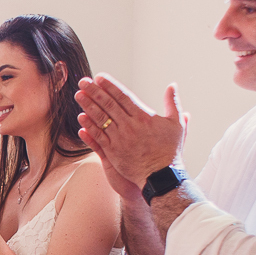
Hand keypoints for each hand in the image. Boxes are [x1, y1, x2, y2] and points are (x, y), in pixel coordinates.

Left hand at [75, 75, 186, 191]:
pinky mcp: (113, 153)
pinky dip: (89, 128)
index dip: (110, 86)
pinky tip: (81, 119)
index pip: (123, 97)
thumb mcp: (177, 124)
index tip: (99, 77)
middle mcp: (129, 126)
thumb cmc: (171, 151)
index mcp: (144, 117)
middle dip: (95, 92)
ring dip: (89, 106)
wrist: (162, 177)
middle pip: (108, 105)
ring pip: (101, 119)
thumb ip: (173, 103)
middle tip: (83, 82)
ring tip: (79, 95)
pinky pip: (98, 137)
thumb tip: (172, 86)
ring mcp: (120, 139)